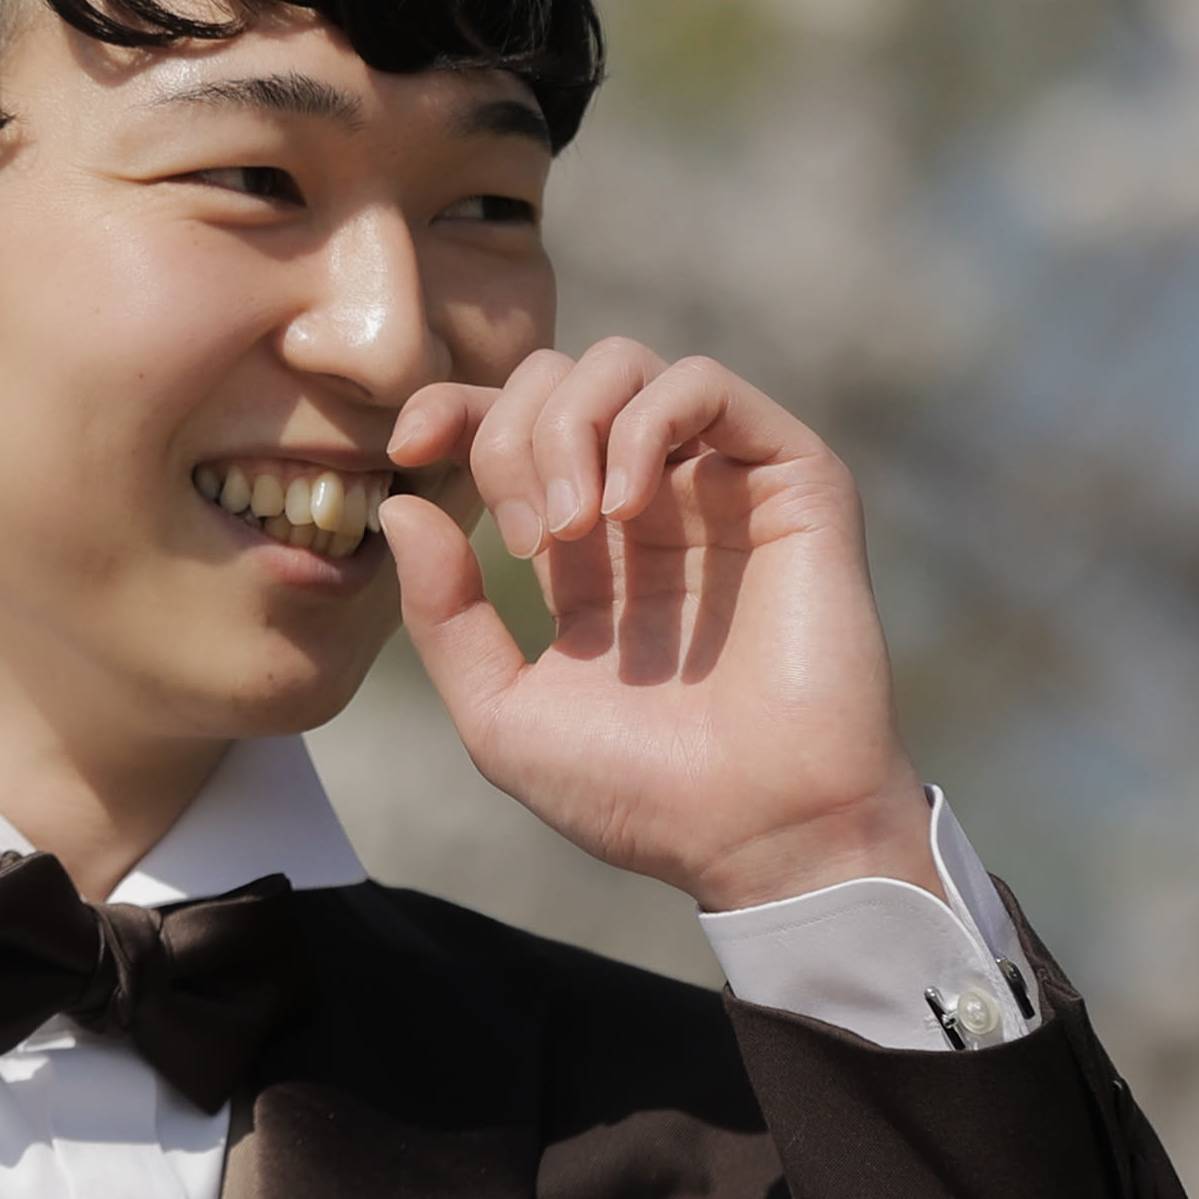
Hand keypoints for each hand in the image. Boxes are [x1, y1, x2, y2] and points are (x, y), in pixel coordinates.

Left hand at [378, 342, 937, 913]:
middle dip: (509, 434)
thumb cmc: (640, 792)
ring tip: (571, 528)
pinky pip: (706, 385)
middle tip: (526, 540)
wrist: (760, 834)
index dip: (452, 410)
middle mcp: (656, 504)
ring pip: (625, 364)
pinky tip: (627, 509)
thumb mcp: (502, 714)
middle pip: (558, 381)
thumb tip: (405, 505)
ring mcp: (723, 487)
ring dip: (570, 427)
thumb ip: (445, 613)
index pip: (511, 427)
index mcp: (589, 550)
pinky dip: (645, 422)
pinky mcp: (793, 481)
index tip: (407, 448)